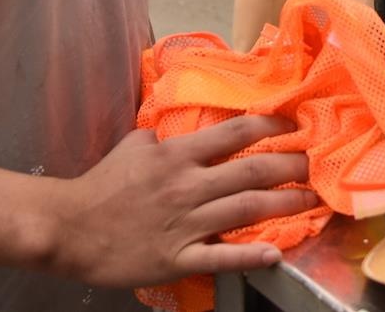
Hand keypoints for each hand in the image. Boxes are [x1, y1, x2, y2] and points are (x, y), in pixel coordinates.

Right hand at [50, 115, 315, 287]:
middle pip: (252, 172)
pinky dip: (251, 254)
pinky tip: (276, 253)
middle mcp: (188, 186)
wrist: (68, 228)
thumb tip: (179, 129)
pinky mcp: (177, 258)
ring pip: (246, 210)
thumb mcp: (134, 145)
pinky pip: (221, 256)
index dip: (272, 127)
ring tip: (312, 201)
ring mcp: (185, 224)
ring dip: (285, 205)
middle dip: (291, 166)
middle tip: (316, 164)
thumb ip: (163, 137)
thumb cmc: (101, 185)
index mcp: (177, 155)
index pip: (236, 134)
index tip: (296, 126)